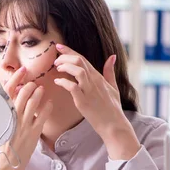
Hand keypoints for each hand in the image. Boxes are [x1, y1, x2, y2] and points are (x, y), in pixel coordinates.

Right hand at [0, 66, 53, 169]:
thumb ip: (11, 110)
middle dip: (29, 86)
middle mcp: (13, 117)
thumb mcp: (5, 123)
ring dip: (38, 94)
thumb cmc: (7, 142)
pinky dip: (47, 108)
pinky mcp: (33, 132)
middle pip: (21, 95)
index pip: (8, 92)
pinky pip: (42, 117)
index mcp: (5, 114)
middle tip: (34, 82)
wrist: (9, 161)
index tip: (22, 71)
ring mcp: (23, 125)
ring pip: (32, 104)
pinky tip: (50, 103)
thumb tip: (18, 93)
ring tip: (42, 89)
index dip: (15, 79)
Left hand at [53, 44, 139, 158]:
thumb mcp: (113, 87)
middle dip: (65, 57)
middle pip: (80, 61)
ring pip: (78, 71)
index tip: (58, 46)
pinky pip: (73, 88)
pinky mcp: (84, 102)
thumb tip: (112, 57)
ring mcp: (89, 91)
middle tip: (55, 60)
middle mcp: (94, 81)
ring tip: (57, 68)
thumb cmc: (112, 107)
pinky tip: (57, 82)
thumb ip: (109, 72)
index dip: (69, 50)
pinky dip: (64, 83)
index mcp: (98, 77)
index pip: (83, 58)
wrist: (114, 124)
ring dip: (65, 67)